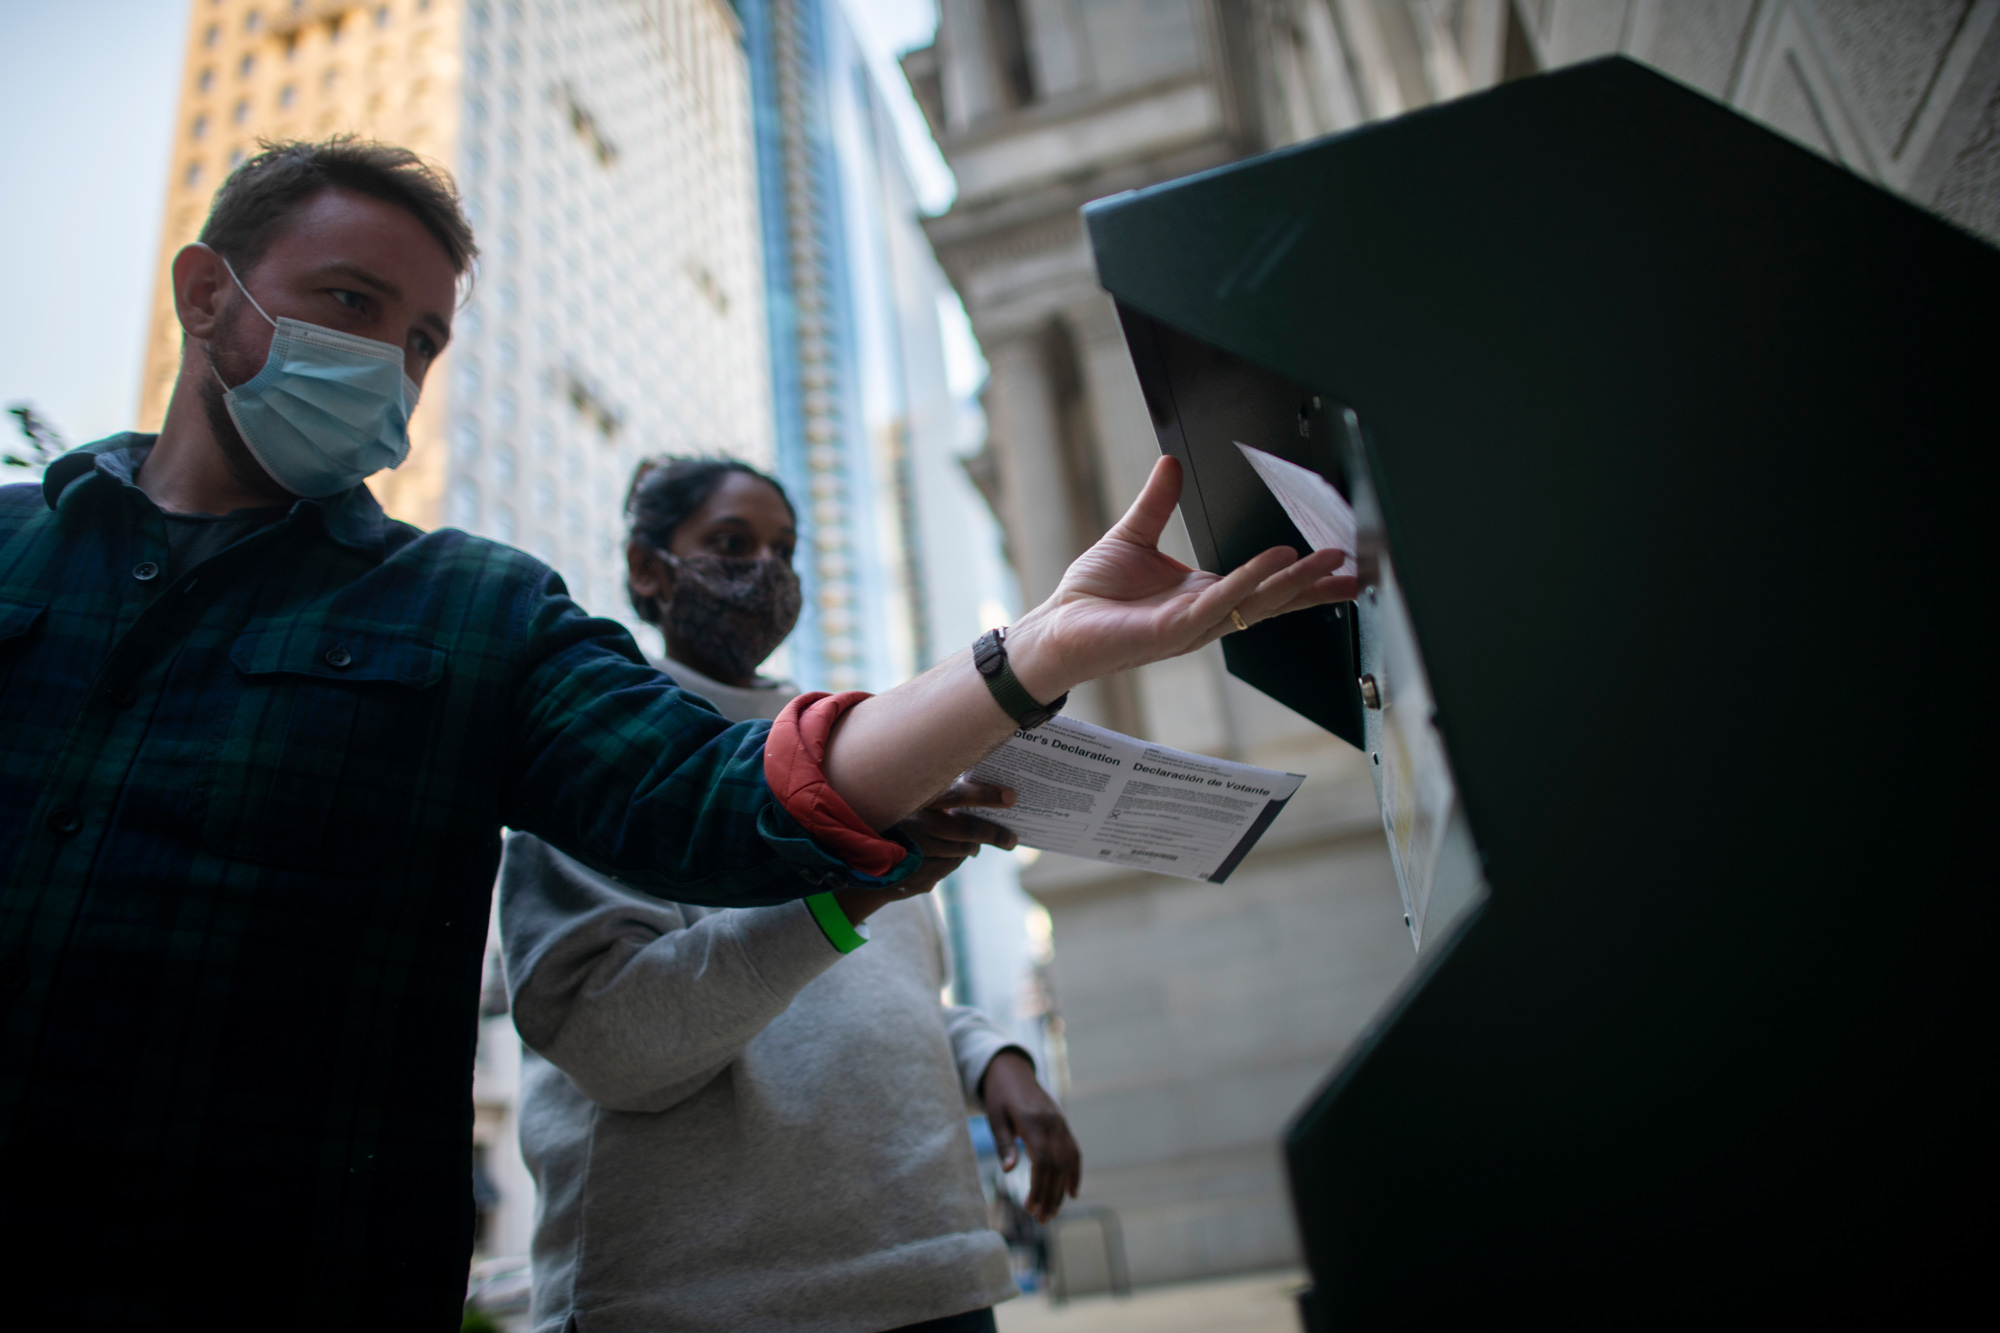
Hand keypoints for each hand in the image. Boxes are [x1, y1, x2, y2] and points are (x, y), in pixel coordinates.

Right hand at [832, 780, 1017, 923]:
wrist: (854, 858)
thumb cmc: (890, 818)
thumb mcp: (907, 799)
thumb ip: (937, 796)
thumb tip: (977, 799)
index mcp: (915, 800)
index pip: (957, 794)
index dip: (986, 795)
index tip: (1011, 797)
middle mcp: (915, 825)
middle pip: (967, 831)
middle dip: (994, 834)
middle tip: (1012, 840)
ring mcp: (916, 853)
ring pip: (961, 851)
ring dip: (971, 847)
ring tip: (976, 844)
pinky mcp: (917, 875)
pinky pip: (949, 866)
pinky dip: (954, 859)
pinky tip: (951, 854)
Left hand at [980, 1049, 1080, 1222]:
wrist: (1012, 1069)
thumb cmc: (999, 1095)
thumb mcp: (995, 1117)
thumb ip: (1004, 1143)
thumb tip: (1007, 1170)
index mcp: (1033, 1121)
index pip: (1042, 1161)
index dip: (1038, 1187)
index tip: (1030, 1208)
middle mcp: (1052, 1123)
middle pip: (1057, 1166)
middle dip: (1050, 1195)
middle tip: (1042, 1220)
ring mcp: (1060, 1123)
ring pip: (1068, 1162)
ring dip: (1062, 1189)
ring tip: (1052, 1212)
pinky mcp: (1063, 1124)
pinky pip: (1074, 1151)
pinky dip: (1074, 1173)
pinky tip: (1071, 1193)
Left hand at [1005, 456, 1357, 700]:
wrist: (1056, 627)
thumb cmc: (1091, 597)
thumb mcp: (1133, 536)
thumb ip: (1158, 504)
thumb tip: (1170, 464)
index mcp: (1203, 595)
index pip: (1264, 587)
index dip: (1303, 577)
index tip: (1340, 564)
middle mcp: (1205, 615)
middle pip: (1273, 599)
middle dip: (1315, 584)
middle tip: (1354, 568)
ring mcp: (1192, 627)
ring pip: (1255, 603)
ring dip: (1294, 582)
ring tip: (1328, 562)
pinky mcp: (1172, 631)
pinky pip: (1219, 605)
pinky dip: (1248, 583)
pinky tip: (1272, 566)